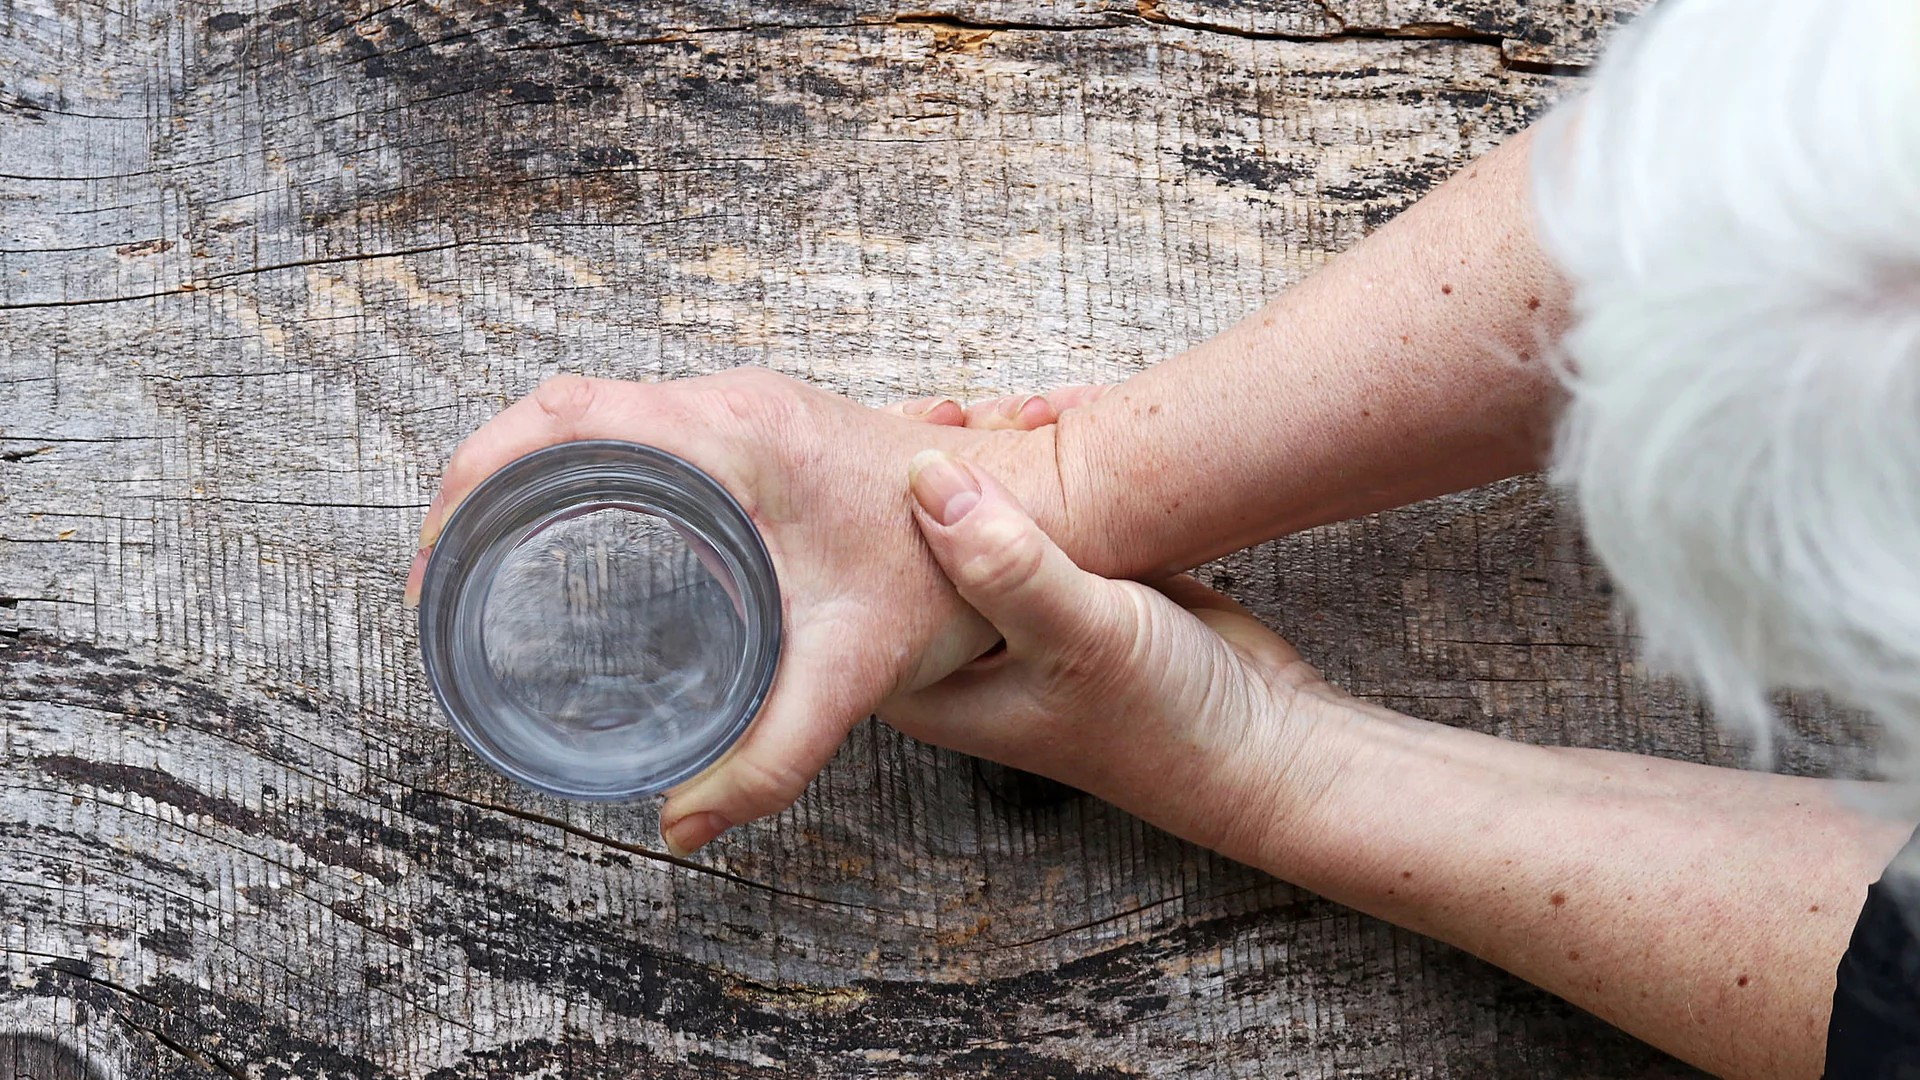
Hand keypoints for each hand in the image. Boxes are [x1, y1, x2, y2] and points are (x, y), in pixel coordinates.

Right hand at [406, 370, 1065, 854]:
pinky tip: (576, 536)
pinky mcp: (758, 428)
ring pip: (597, 412)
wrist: (1033, 508)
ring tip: (486, 558)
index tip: (440, 557)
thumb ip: (772, 754)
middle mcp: (728, 404)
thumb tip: (686, 824)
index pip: (565, 420)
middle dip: (483, 482)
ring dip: (532, 471)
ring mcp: (742, 408)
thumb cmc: (947, 575)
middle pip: (561, 410)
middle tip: (447, 576)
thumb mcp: (852, 670)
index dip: (479, 479)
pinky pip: (638, 427)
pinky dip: (584, 469)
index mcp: (734, 437)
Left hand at [879, 450, 1350, 860]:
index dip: (877, 496)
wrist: (1266, 736)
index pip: (864, 576)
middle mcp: (962, 645)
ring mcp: (1015, 609)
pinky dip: (1057, 459)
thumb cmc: (1167, 719)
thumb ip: (1003, 564)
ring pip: (983, 508)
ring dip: (1006, 451)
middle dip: (949, 459)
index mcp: (930, 681)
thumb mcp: (1079, 638)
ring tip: (1037, 410)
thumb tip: (926, 477)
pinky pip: (1043, 503)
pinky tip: (1071, 413)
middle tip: (980, 411)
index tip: (915, 424)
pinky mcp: (1069, 579)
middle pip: (919, 530)